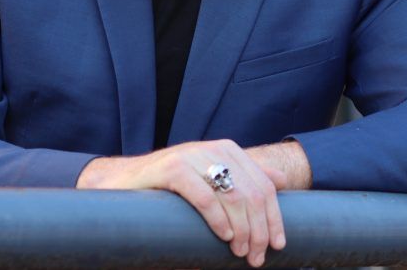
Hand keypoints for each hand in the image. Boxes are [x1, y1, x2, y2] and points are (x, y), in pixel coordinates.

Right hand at [77, 139, 285, 266]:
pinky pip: (204, 196)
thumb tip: (282, 179)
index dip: (275, 218)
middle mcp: (214, 149)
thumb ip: (246, 176)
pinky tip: (223, 236)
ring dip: (242, 230)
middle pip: (252, 193)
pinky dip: (218, 219)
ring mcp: (193, 156)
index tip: (279, 245)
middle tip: (256, 257)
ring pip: (232, 196)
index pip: (264, 186)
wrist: (125, 181)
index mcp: (229, 150)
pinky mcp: (172, 169)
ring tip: (240, 252)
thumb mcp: (212, 178)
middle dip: (259, 230)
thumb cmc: (172, 185)